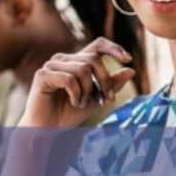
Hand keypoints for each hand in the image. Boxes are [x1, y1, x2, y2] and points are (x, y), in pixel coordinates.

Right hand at [20, 38, 135, 127]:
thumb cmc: (69, 113)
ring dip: (88, 91)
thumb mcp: (96, 99)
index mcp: (76, 61)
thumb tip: (132, 71)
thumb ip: (112, 84)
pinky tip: (74, 103)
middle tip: (106, 100)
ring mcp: (52, 65)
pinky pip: (69, 79)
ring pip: (83, 69)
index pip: (98, 45)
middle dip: (105, 80)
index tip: (129, 59)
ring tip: (81, 104)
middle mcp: (63, 59)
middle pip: (93, 59)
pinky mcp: (43, 75)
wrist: (48, 130)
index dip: (114, 48)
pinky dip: (76, 94)